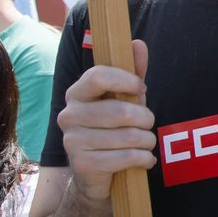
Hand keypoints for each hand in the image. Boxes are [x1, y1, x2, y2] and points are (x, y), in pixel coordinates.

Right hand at [59, 40, 156, 203]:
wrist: (94, 172)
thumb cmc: (113, 128)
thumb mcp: (125, 99)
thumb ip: (132, 72)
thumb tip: (137, 44)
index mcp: (77, 94)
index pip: (97, 75)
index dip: (126, 80)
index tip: (142, 89)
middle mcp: (69, 115)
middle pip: (121, 111)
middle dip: (146, 119)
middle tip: (148, 124)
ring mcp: (72, 141)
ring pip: (128, 136)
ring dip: (147, 141)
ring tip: (146, 143)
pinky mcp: (82, 164)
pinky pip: (126, 157)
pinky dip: (144, 158)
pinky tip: (145, 159)